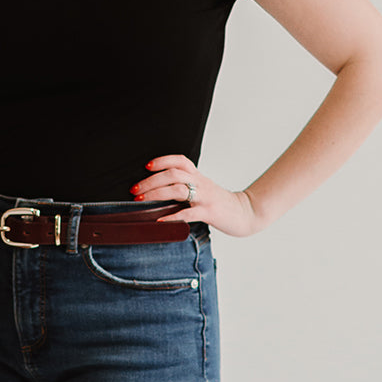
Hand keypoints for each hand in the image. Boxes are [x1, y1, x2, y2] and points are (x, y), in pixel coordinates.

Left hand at [131, 154, 265, 237]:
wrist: (246, 213)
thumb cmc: (220, 203)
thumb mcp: (203, 189)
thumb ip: (187, 186)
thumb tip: (161, 189)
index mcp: (198, 177)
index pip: (179, 161)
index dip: (162, 161)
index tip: (146, 166)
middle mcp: (200, 184)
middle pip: (173, 174)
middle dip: (150, 181)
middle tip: (135, 189)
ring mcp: (205, 197)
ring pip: (178, 190)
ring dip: (156, 194)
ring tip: (141, 199)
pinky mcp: (209, 212)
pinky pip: (188, 213)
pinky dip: (172, 217)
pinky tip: (160, 220)